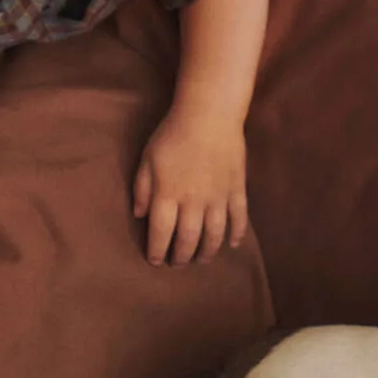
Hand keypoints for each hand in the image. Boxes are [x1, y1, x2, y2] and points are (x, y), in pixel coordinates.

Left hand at [133, 105, 250, 265]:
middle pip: (188, 240)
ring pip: (214, 235)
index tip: (155, 261)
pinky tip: (233, 245)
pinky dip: (236, 234)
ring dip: (207, 252)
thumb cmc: (172, 134)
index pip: (161, 233)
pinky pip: (238, 218)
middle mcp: (193, 203)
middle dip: (181, 257)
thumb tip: (139, 215)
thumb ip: (141, 189)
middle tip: (177, 264)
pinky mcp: (236, 190)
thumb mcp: (147, 158)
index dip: (157, 251)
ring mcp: (218, 198)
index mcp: (168, 195)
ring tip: (201, 260)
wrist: (209, 113)